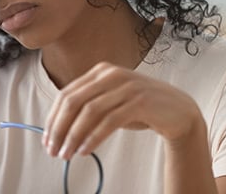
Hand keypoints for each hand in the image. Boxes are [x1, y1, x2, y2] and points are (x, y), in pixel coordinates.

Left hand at [42, 62, 202, 159]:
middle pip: (74, 101)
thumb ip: (89, 105)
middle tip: (52, 149)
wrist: (179, 110)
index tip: (46, 138)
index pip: (66, 94)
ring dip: (74, 135)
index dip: (53, 117)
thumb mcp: (110, 100)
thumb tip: (59, 127)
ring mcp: (126, 86)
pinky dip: (93, 137)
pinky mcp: (140, 101)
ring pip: (89, 112)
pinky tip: (85, 150)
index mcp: (99, 71)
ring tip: (66, 154)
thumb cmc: (139, 106)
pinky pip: (109, 121)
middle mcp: (110, 74)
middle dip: (59, 127)